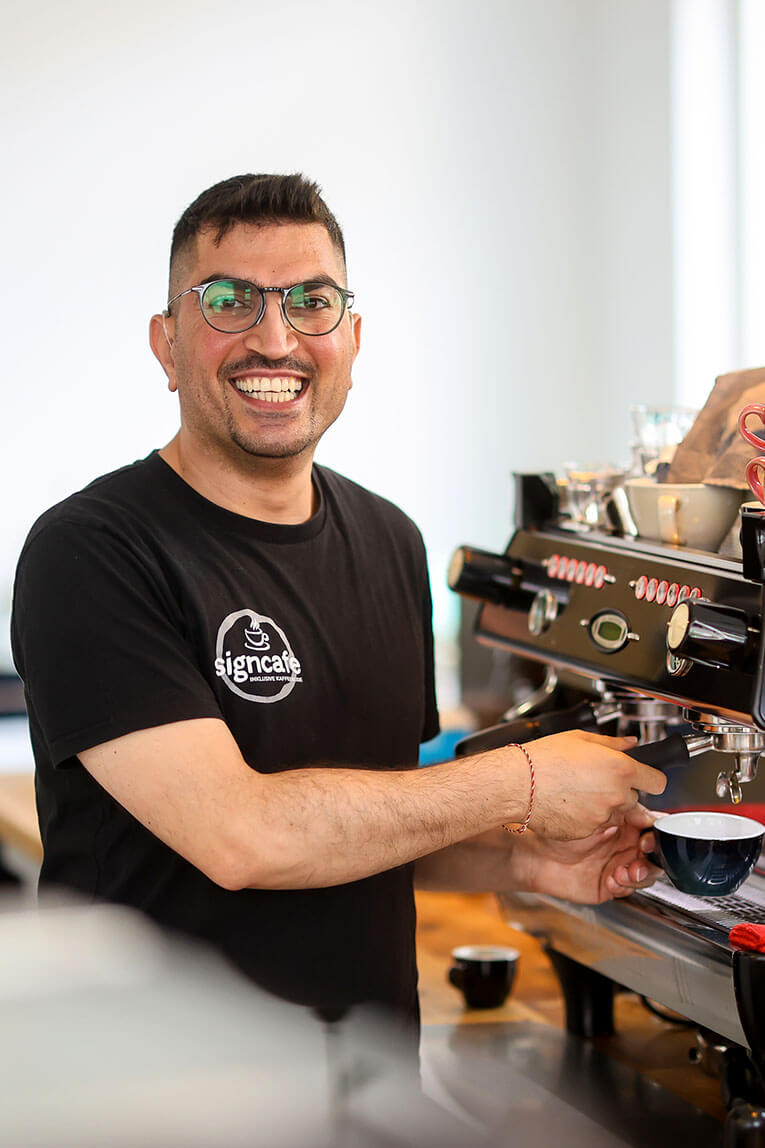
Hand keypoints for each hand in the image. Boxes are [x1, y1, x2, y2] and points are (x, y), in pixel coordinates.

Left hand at [513, 805, 661, 903]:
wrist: (536, 854)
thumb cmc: (558, 830)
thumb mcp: (593, 817)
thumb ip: (623, 815)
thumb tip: (648, 815)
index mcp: (625, 824)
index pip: (653, 830)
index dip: (657, 836)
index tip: (649, 838)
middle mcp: (624, 845)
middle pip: (654, 855)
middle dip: (651, 858)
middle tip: (641, 855)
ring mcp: (618, 865)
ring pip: (644, 874)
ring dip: (640, 874)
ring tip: (626, 871)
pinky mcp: (609, 885)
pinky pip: (626, 888)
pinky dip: (624, 885)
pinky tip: (614, 879)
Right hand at [519, 729, 665, 840]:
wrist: (519, 784)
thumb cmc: (545, 758)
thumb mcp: (580, 739)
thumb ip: (613, 743)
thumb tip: (630, 744)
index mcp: (621, 769)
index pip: (658, 783)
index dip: (649, 779)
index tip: (642, 779)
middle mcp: (616, 796)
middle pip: (633, 799)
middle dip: (620, 792)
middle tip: (595, 782)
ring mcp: (602, 817)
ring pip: (612, 814)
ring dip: (601, 806)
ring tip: (576, 792)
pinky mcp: (587, 833)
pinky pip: (594, 827)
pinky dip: (584, 819)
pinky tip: (567, 805)